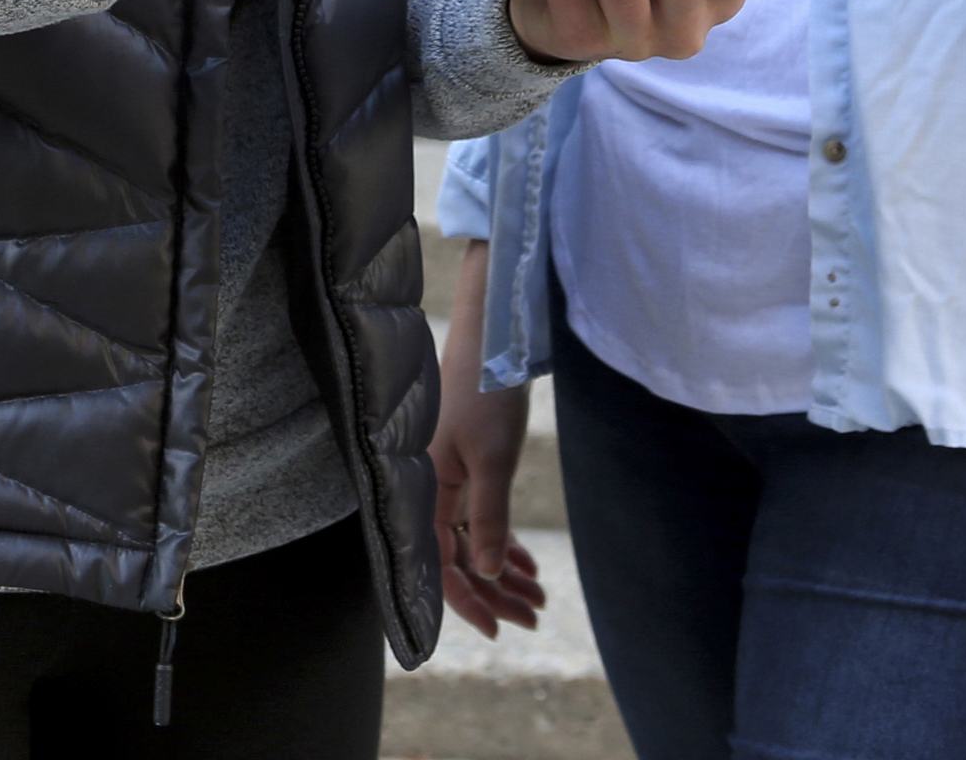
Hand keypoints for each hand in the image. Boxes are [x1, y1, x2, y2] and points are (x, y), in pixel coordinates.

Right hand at [432, 243, 544, 636]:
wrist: (492, 335)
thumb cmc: (487, 390)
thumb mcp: (493, 458)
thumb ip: (489, 516)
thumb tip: (489, 574)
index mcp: (426, 488)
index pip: (440, 561)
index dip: (468, 601)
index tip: (499, 630)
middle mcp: (431, 488)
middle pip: (459, 556)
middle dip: (496, 593)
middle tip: (534, 618)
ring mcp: (449, 478)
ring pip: (473, 540)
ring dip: (504, 571)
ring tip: (540, 599)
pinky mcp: (467, 465)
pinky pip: (481, 518)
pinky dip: (505, 542)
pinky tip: (528, 566)